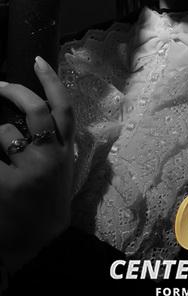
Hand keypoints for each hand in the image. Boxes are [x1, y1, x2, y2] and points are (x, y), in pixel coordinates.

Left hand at [0, 56, 74, 273]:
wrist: (43, 244)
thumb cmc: (49, 201)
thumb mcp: (59, 167)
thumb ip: (52, 140)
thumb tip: (29, 114)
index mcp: (65, 149)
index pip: (63, 107)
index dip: (51, 80)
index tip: (37, 60)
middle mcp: (51, 155)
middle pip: (35, 109)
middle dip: (14, 91)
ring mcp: (29, 170)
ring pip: (4, 132)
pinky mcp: (7, 185)